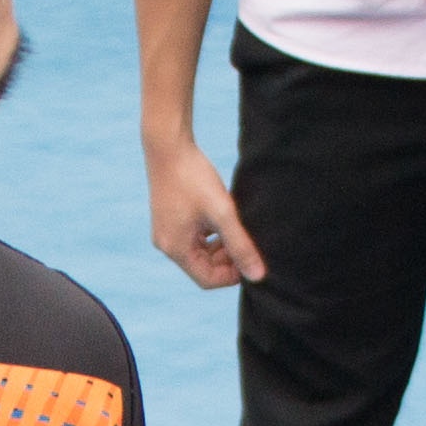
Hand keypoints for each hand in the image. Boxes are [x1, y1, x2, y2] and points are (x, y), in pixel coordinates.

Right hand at [145, 122, 263, 291]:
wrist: (168, 145)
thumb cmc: (194, 178)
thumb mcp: (223, 213)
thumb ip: (241, 245)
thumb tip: (258, 277)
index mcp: (175, 248)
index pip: (207, 279)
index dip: (233, 274)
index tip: (251, 258)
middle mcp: (166, 244)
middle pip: (203, 267)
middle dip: (227, 259)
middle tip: (248, 241)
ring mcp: (166, 231)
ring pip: (200, 252)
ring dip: (221, 245)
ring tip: (237, 226)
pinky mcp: (169, 218)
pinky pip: (194, 237)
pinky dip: (211, 233)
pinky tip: (223, 216)